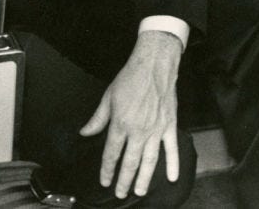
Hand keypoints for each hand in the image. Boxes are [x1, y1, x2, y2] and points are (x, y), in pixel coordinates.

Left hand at [78, 30, 182, 198]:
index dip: (107, 170)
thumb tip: (85, 132)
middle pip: (130, 162)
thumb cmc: (130, 78)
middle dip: (124, 180)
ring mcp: (156, 130)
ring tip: (140, 191)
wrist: (153, 66)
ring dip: (144, 179)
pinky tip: (172, 178)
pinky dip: (173, 164)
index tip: (104, 180)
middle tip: (120, 194)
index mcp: (120, 124)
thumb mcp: (108, 97)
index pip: (111, 153)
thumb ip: (97, 119)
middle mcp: (138, 131)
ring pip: (150, 161)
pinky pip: (172, 149)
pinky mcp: (169, 126)